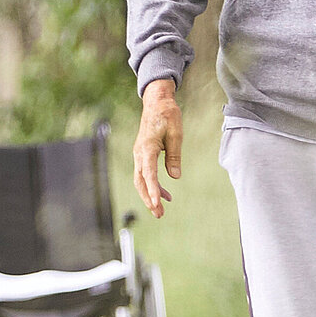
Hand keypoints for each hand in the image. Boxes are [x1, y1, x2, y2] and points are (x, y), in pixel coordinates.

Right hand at [132, 79, 182, 217]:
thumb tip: (175, 176)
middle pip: (141, 181)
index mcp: (147, 147)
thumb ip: (174, 156)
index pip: (149, 173)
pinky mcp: (143, 155)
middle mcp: (139, 153)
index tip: (157, 202)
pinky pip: (145, 174)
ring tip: (160, 210)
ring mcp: (139, 154)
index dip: (153, 189)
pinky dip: (153, 186)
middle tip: (159, 214)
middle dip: (148, 199)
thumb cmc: (167, 115)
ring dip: (150, 195)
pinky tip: (164, 194)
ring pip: (141, 180)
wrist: (157, 102)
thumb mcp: (176, 134)